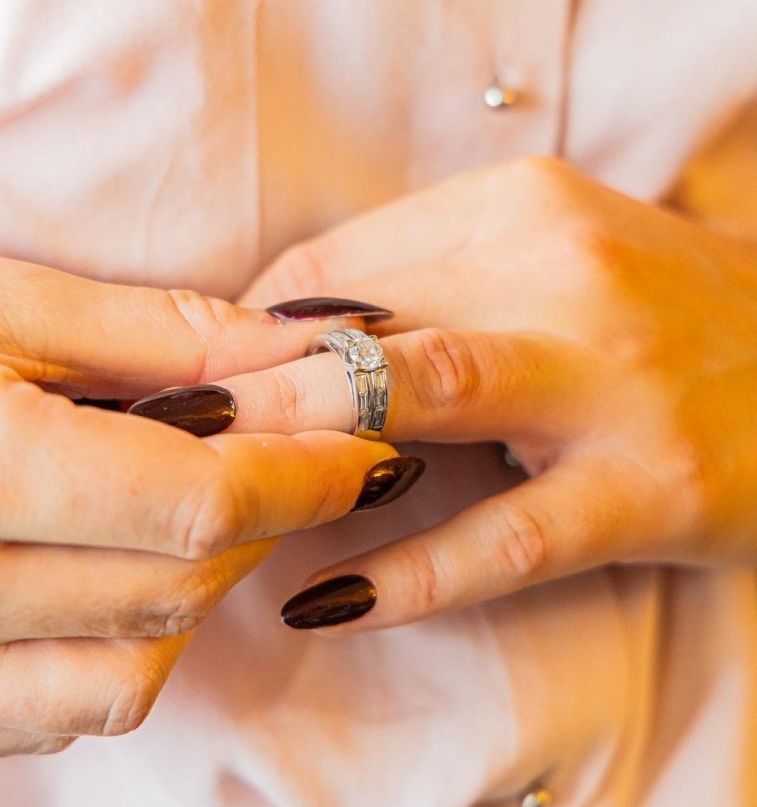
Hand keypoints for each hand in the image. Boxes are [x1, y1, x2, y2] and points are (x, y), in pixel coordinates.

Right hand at [0, 253, 400, 757]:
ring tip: (202, 508)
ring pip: (139, 661)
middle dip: (270, 519)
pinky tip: (114, 576)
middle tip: (303, 456)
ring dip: (201, 587)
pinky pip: (69, 709)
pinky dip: (125, 648)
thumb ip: (153, 337)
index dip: (308, 475)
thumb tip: (292, 350)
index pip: (203, 501)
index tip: (368, 445)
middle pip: (184, 585)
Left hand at [232, 157, 756, 629]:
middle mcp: (560, 271)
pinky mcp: (644, 485)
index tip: (191, 389)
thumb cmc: (653, 308)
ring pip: (419, 401)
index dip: (241, 335)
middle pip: (357, 327)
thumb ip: (424, 274)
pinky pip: (501, 537)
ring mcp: (605, 380)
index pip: (334, 269)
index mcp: (520, 206)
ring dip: (298, 453)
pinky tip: (326, 601)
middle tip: (153, 447)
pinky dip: (405, 574)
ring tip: (215, 508)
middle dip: (239, 390)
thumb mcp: (546, 250)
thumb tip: (276, 331)